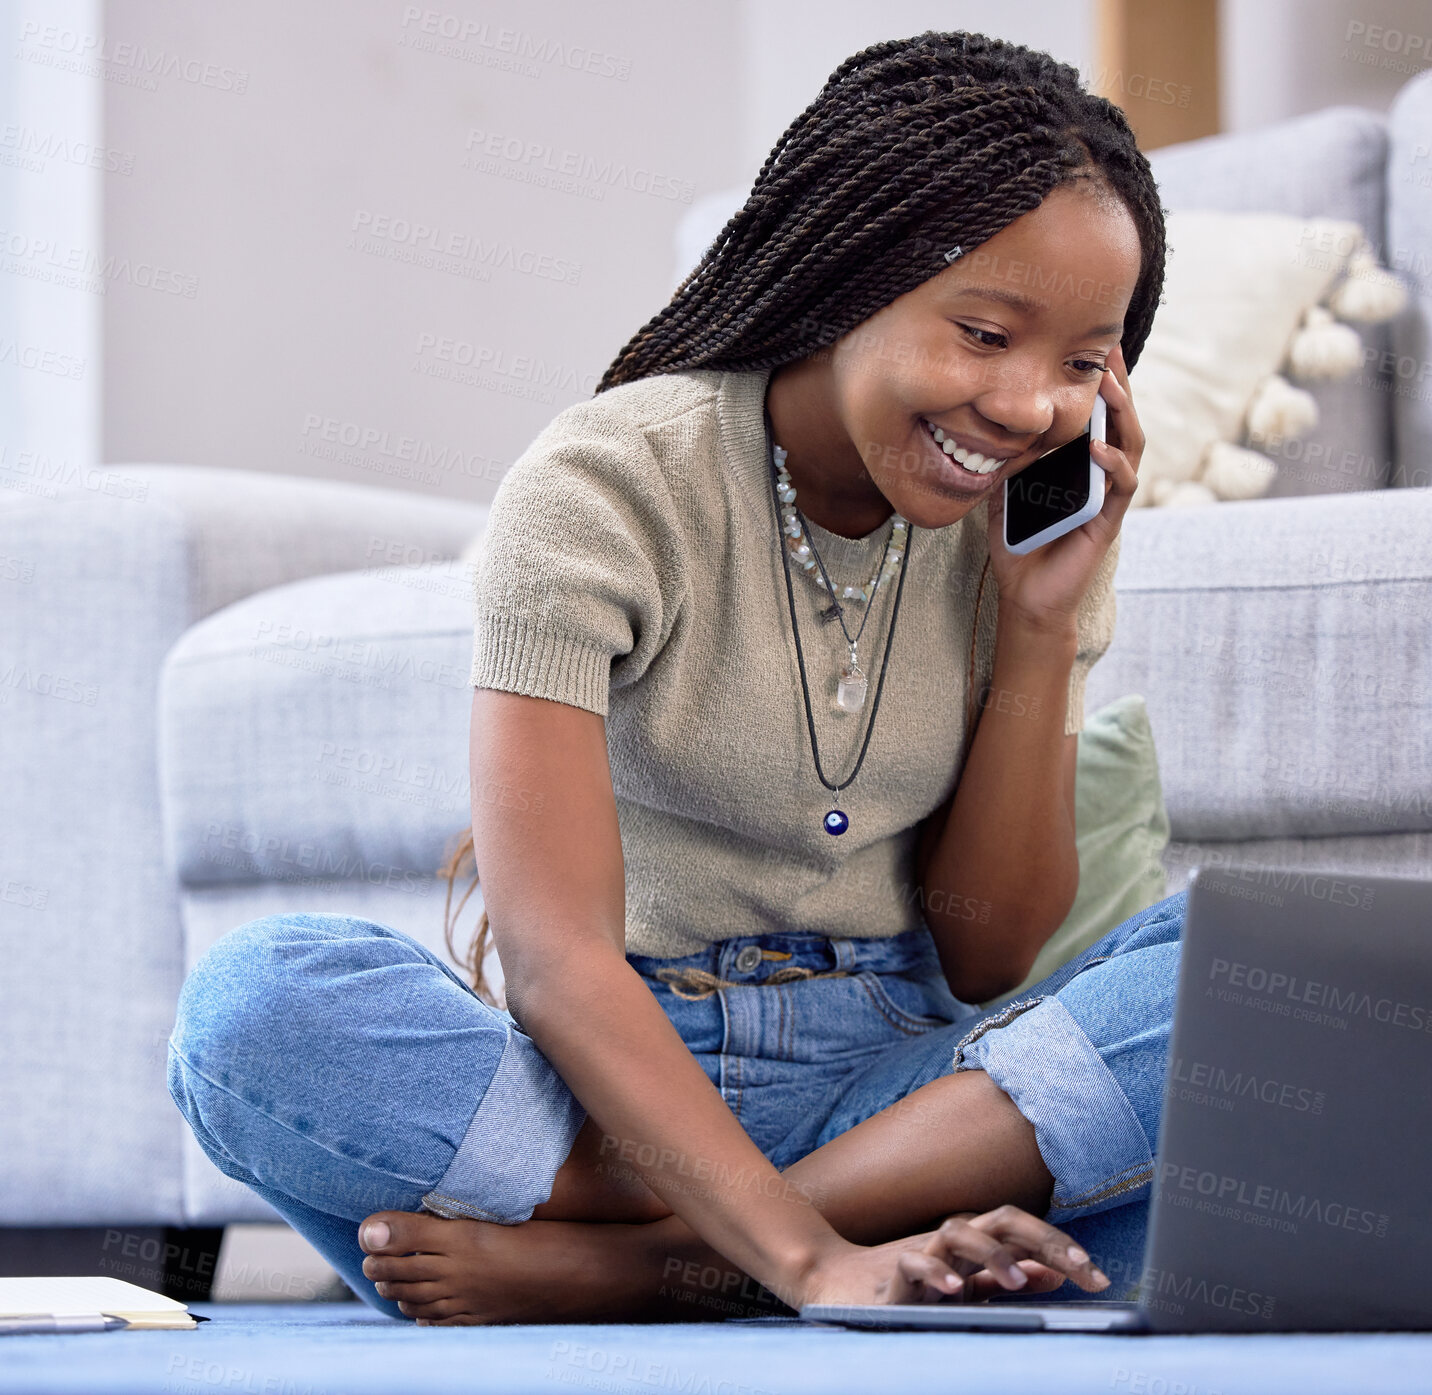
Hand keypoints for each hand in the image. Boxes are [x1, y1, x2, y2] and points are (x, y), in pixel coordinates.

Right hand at [796, 1204, 1110, 1308]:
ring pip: (961, 1233)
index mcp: (972, 1241)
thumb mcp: (963, 1283)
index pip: (1023, 1231)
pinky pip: (915, 1264)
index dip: (1061, 1247)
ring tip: (1018, 1278)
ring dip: (993, 1255)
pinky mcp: (893, 1272)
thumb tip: (1052, 1273)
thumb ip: (1004, 1278)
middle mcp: (952, 1238)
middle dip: (1046, 1240)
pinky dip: (936, 1273)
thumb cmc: (904, 1285)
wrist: (835, 1282)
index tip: (1098, 1275)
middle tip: (1085, 1269)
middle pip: (1004, 1220)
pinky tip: (954, 1289)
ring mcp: (923, 1251)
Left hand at [983, 342, 1144, 633]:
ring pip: (1131, 445)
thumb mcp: (1003, 489)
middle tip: (1107, 349)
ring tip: (1108, 387)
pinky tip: (1096, 447)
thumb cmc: (1018, 542)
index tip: (1087, 346)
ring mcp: (1109, 496)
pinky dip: (1111, 464)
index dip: (1096, 381)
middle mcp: (1101, 473)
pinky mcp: (1108, 520)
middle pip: (1121, 418)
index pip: (1096, 414)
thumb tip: (983, 422)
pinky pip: (1121, 486)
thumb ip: (1006, 457)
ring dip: (1121, 413)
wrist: (1026, 594)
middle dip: (1117, 382)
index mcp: (1080, 463)